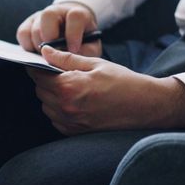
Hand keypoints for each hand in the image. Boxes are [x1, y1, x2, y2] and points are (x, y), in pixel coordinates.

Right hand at [17, 2, 101, 56]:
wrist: (70, 34)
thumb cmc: (82, 42)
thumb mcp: (91, 47)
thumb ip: (85, 52)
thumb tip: (70, 59)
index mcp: (77, 14)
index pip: (75, 16)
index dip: (73, 34)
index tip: (73, 49)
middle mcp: (57, 11)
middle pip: (48, 15)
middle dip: (50, 38)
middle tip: (54, 53)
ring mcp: (40, 16)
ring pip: (34, 26)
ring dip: (39, 45)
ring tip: (46, 56)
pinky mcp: (28, 23)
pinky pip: (22, 33)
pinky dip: (27, 46)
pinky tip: (36, 53)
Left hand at [26, 46, 184, 134]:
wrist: (146, 106)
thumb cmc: (122, 81)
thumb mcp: (95, 63)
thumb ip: (65, 59)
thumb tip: (45, 52)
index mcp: (69, 87)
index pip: (37, 75)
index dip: (37, 67)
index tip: (42, 62)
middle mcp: (66, 107)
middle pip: (40, 91)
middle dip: (45, 80)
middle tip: (60, 74)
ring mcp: (70, 122)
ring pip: (46, 106)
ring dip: (51, 96)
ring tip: (71, 88)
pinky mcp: (75, 132)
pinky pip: (55, 119)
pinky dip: (59, 110)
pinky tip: (74, 101)